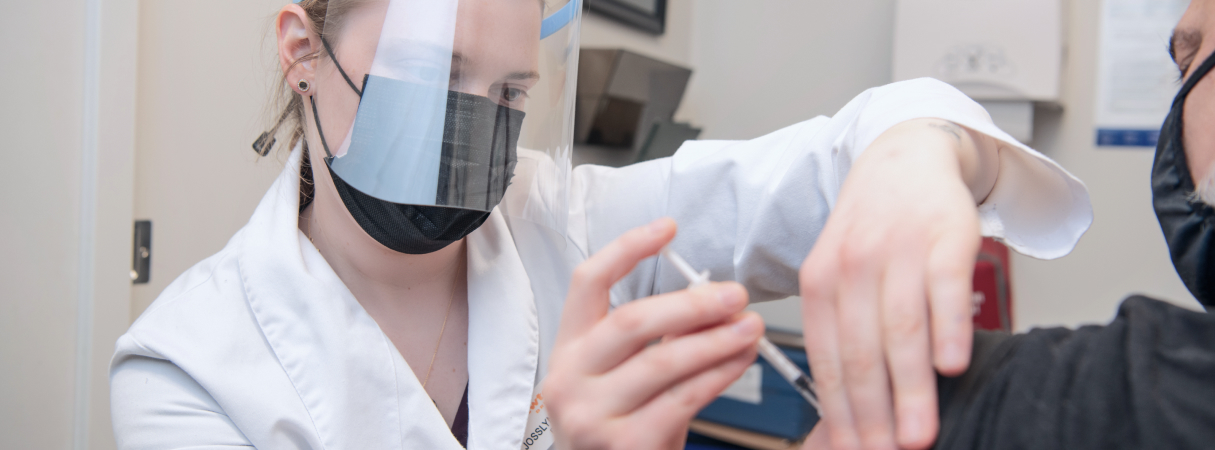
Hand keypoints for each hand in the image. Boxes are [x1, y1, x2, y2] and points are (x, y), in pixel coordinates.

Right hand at [544, 218, 763, 449]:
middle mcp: (570, 379)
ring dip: (716, 340)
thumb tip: (710, 298)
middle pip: (632, 320)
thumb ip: (657, 339)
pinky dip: (717, 377)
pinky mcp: (620, 445)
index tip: (668, 228)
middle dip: (692, 303)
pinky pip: (681, 399)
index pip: (587, 282)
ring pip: (663, 362)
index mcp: (569, 349)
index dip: (626, 248)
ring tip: (750, 328)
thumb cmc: (620, 429)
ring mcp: (590, 415)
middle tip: (735, 294)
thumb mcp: (625, 379)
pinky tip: (739, 363)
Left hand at [799, 119, 997, 448]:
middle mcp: (853, 265)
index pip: (825, 357)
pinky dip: (950, 329)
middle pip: (862, 351)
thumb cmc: (870, 227)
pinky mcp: (945, 236)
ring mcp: (899, 249)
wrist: (902, 156)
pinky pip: (946, 289)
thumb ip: (841, 332)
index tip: (851, 449)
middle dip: (873, 413)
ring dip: (911, 388)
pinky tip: (952, 367)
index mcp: (819, 280)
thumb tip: (844, 410)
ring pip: (902, 329)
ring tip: (919, 433)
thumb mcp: (838, 272)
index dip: (838, 410)